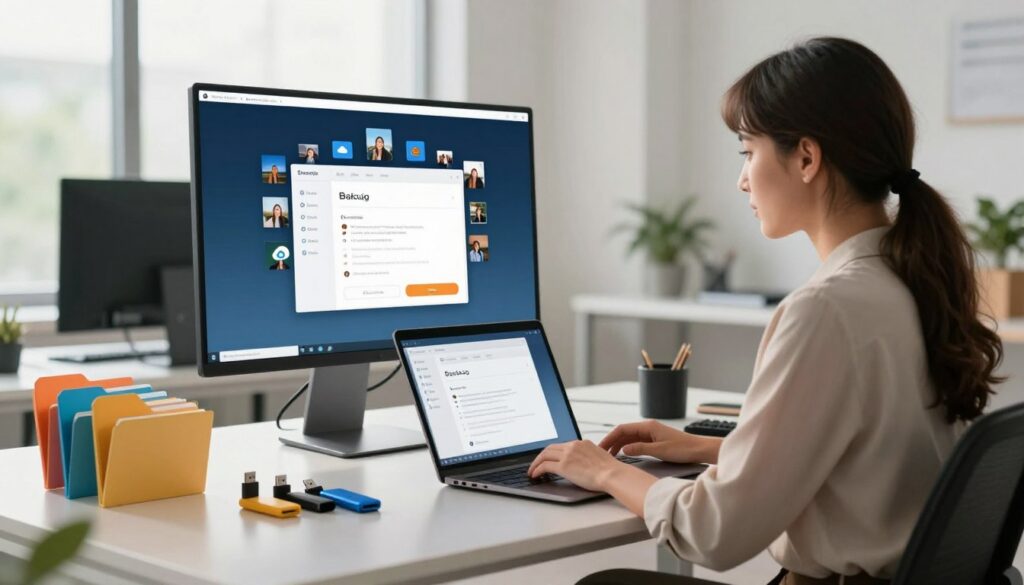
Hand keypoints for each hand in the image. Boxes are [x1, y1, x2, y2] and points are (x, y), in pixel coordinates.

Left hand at [527, 440, 625, 491]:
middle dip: (540, 456)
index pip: (561, 445)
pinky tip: (535, 475)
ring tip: (532, 471)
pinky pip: (545, 466)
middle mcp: (573, 446)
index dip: (552, 452)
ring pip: (544, 455)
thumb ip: (587, 457)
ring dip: (536, 463)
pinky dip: (537, 470)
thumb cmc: (609, 471)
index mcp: (581, 443)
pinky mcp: (564, 466)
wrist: (612, 474)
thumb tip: (582, 464)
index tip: (547, 458)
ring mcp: (568, 455)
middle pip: (550, 448)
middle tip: (536, 464)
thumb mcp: (598, 457)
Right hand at [599, 420, 720, 463]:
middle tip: (602, 453)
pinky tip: (624, 454)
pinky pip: (636, 442)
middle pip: (624, 432)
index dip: (610, 437)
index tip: (601, 446)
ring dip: (619, 445)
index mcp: (648, 426)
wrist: (699, 449)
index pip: (622, 429)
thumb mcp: (659, 450)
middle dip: (612, 442)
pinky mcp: (654, 440)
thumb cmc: (683, 448)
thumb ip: (640, 449)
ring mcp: (651, 433)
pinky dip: (628, 447)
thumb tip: (623, 449)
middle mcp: (648, 428)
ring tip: (610, 456)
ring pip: (629, 438)